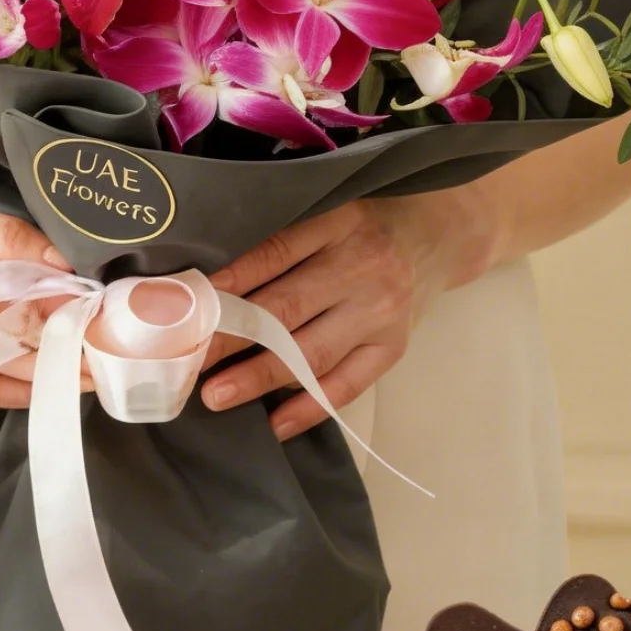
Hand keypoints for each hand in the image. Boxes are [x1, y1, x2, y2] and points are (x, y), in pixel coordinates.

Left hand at [199, 193, 496, 439]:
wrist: (443, 233)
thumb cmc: (371, 220)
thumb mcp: (333, 207)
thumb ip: (286, 234)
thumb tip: (213, 278)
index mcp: (340, 223)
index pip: (276, 252)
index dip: (231, 280)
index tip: (190, 304)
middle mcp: (361, 269)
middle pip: (285, 309)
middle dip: (230, 339)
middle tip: (187, 360)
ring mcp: (380, 313)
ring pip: (311, 353)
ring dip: (260, 377)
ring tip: (216, 396)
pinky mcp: (392, 347)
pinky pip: (347, 385)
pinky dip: (309, 406)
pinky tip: (274, 423)